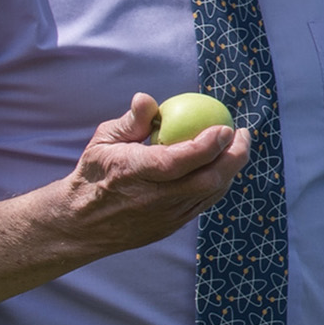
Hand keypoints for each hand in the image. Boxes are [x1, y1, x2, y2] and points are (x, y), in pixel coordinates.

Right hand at [50, 92, 251, 252]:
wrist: (81, 223)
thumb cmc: (94, 174)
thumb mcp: (103, 142)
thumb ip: (131, 121)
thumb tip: (147, 98)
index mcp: (134, 173)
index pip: (179, 161)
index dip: (208, 145)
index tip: (226, 127)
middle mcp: (154, 198)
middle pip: (207, 180)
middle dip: (234, 157)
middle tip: (242, 133)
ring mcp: (165, 216)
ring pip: (210, 194)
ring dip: (230, 170)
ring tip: (237, 146)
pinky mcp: (171, 226)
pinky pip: (203, 203)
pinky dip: (218, 184)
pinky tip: (222, 166)